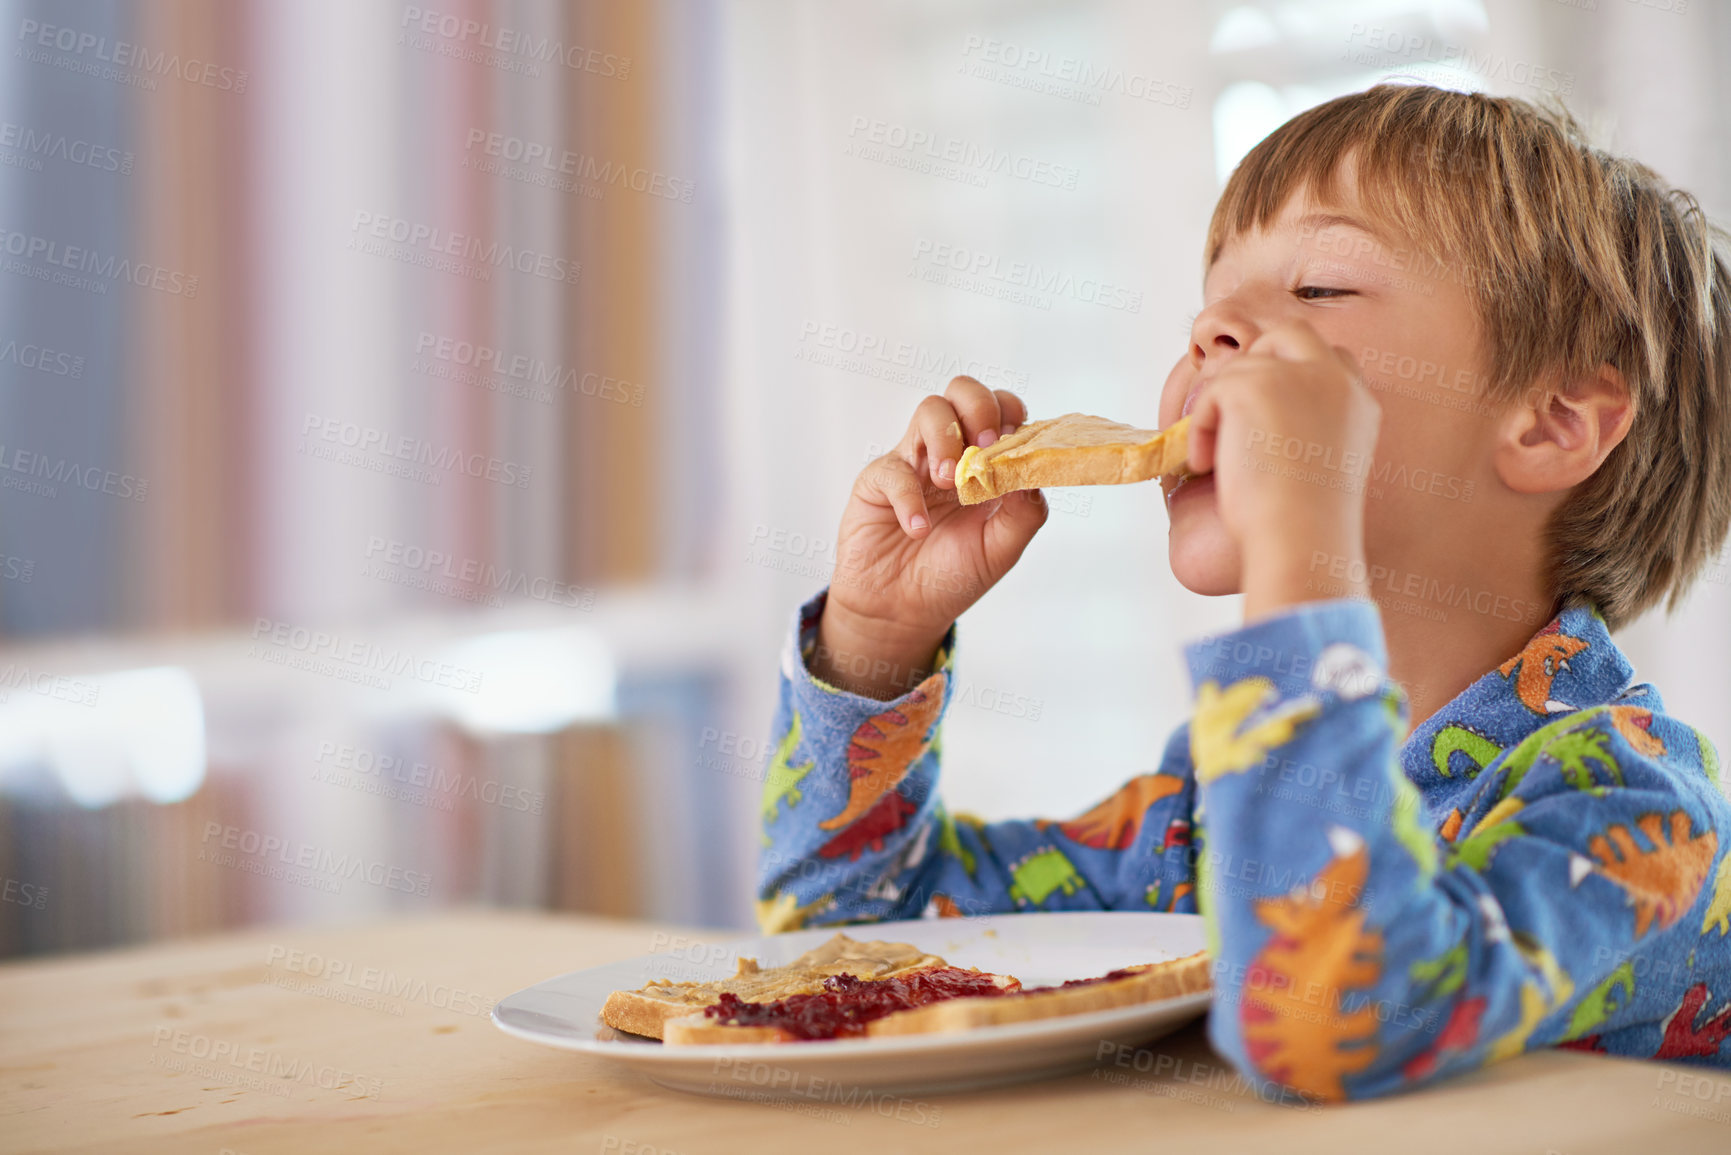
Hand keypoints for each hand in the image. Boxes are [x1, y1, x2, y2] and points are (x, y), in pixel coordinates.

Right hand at [816, 377, 1047, 696]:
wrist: (905, 612)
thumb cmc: (953, 575)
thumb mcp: (1003, 548)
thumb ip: (1026, 509)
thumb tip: (1034, 468)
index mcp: (985, 462)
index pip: (1003, 411)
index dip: (1011, 416)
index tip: (1013, 446)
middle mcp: (951, 452)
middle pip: (963, 392)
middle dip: (979, 407)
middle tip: (984, 445)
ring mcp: (915, 462)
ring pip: (930, 411)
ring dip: (946, 441)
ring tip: (950, 484)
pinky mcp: (878, 482)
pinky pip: (894, 470)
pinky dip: (909, 498)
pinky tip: (918, 529)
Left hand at [1184, 321, 1380, 620]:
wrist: (1301, 540)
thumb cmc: (1306, 527)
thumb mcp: (1321, 465)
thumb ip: (1305, 427)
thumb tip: (1256, 420)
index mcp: (1359, 402)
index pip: (1329, 356)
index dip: (1292, 373)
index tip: (1270, 414)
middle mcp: (1337, 379)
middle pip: (1289, 335)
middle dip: (1255, 368)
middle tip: (1233, 419)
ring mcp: (1297, 375)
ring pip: (1241, 369)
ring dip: (1220, 411)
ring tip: (1218, 462)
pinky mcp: (1255, 385)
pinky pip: (1211, 393)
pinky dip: (1201, 428)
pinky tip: (1209, 466)